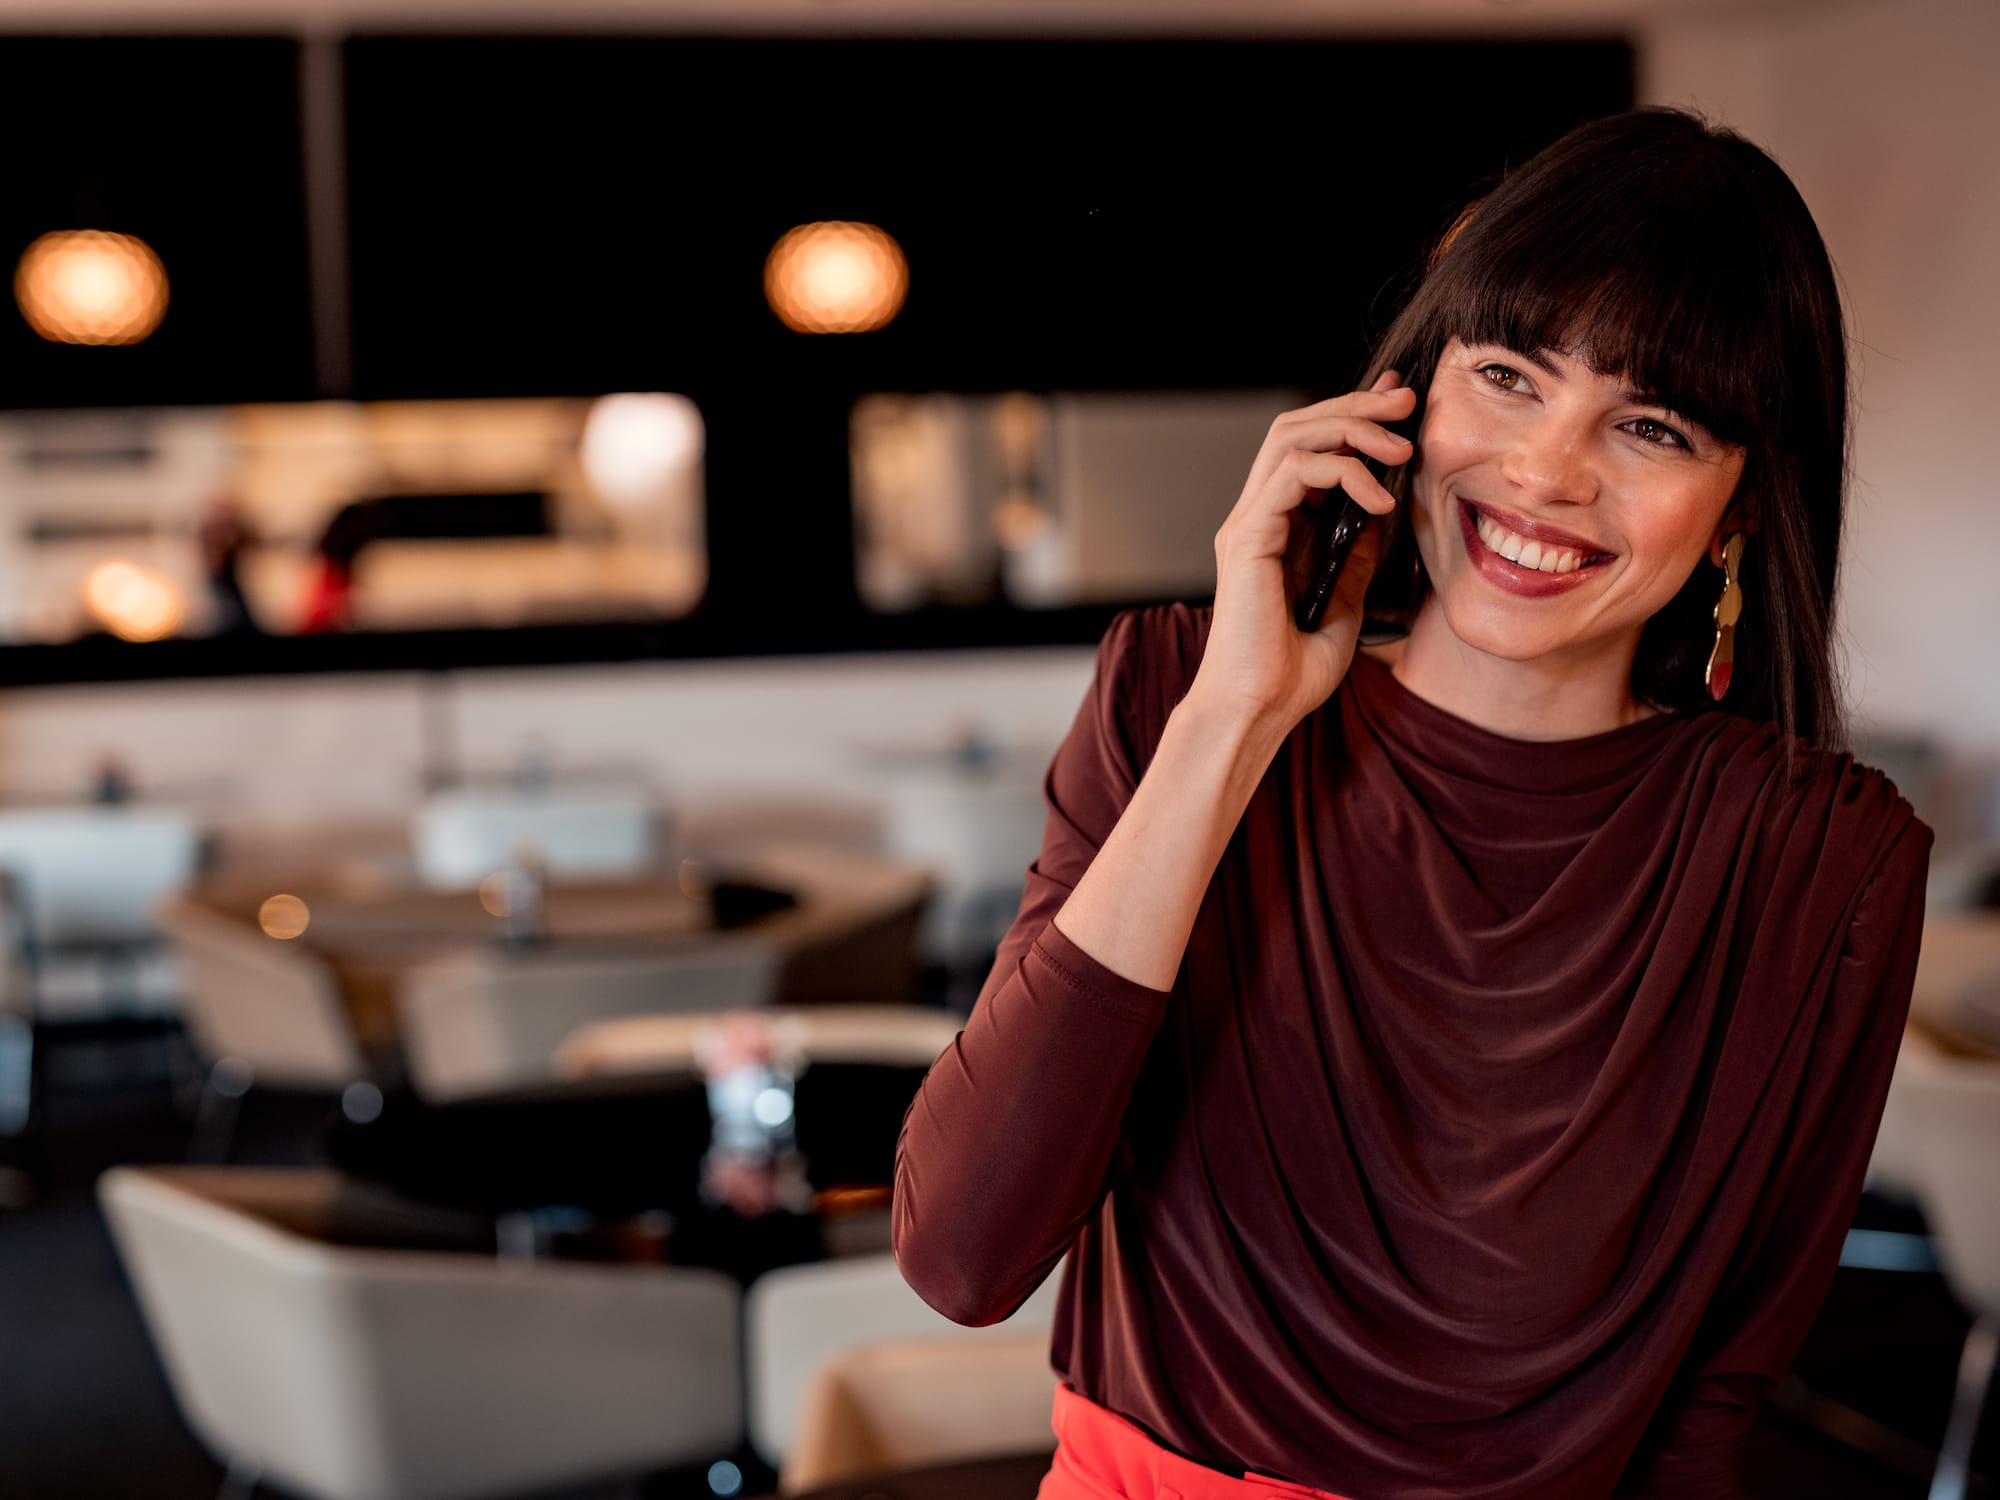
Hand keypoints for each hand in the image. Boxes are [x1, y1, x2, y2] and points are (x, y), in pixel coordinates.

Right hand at [1186, 369, 1415, 735]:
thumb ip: (1353, 559)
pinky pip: (1294, 474)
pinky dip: (1342, 473)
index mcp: (1274, 529)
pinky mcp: (1247, 537)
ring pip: (1292, 436)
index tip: (1397, 403)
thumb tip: (1379, 519)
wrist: (1257, 709)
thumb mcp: (1342, 604)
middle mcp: (1256, 517)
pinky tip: (1379, 501)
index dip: (1352, 416)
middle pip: (1298, 427)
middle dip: (1356, 404)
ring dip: (1352, 426)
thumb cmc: (1290, 672)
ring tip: (1400, 444)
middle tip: (1406, 399)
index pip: (1309, 448)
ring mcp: (1247, 524)